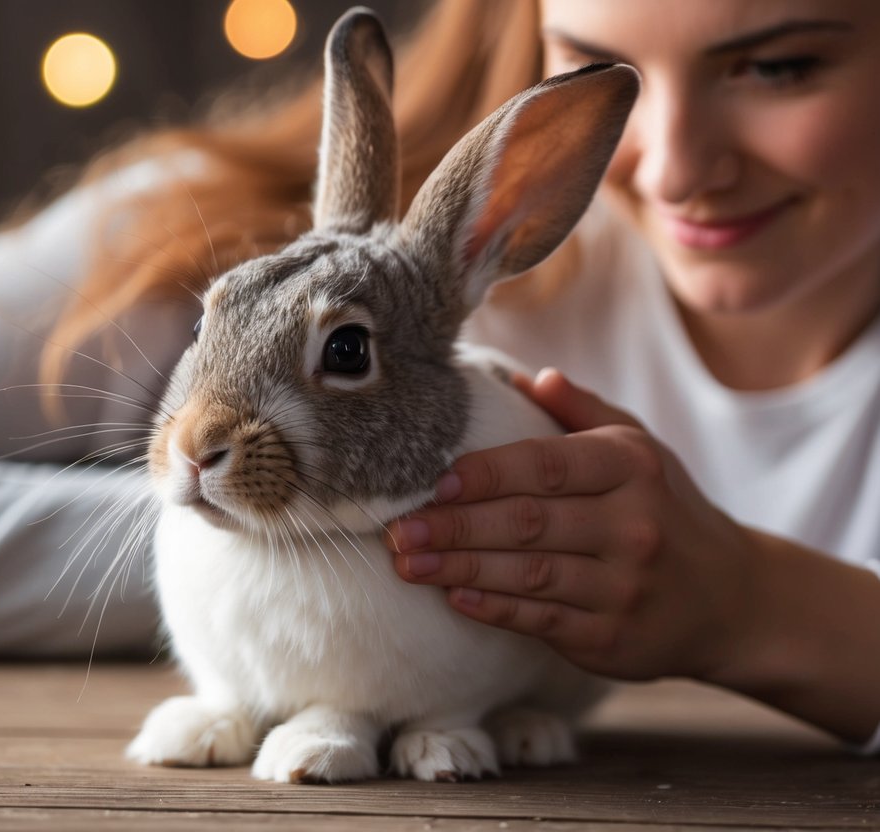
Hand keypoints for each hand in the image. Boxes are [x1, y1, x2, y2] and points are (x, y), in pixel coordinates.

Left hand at [386, 368, 756, 682]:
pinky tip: (454, 597)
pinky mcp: (613, 636)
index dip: (485, 474)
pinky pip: (541, 619)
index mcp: (631, 468)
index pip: (546, 465)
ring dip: (459, 568)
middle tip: (399, 528)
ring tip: (408, 563)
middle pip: (527, 522)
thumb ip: (582, 413)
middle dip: (454, 525)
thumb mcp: (640, 450)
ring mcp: (625, 585)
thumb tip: (525, 376)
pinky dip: (493, 607)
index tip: (433, 481)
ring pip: (528, 573)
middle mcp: (633, 525)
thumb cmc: (665, 509)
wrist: (733, 598)